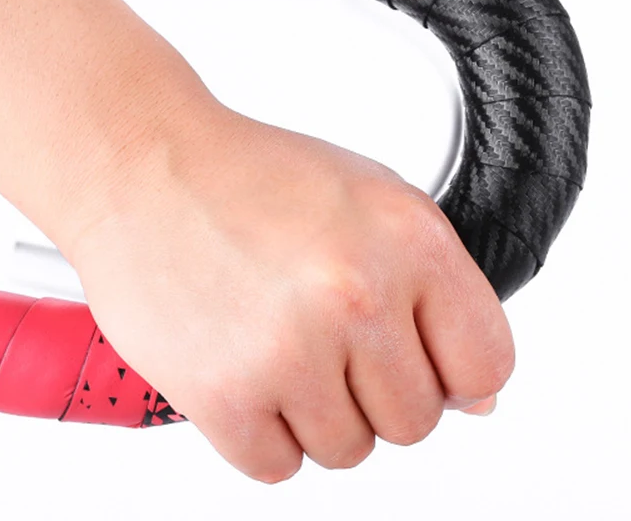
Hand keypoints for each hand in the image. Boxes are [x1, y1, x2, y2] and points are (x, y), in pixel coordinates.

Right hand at [65, 102, 514, 482]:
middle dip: (374, 388)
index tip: (420, 361)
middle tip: (323, 335)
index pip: (485, 363)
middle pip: (416, 421)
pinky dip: (260, 430)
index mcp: (409, 239)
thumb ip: (434, 289)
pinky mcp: (226, 395)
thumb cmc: (249, 174)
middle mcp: (357, 295)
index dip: (452, 370)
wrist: (144, 164)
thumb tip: (476, 395)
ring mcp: (291, 350)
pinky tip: (242, 364)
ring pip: (348, 450)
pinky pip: (277, 465)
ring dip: (314, 411)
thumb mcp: (368, 196)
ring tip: (275, 339)